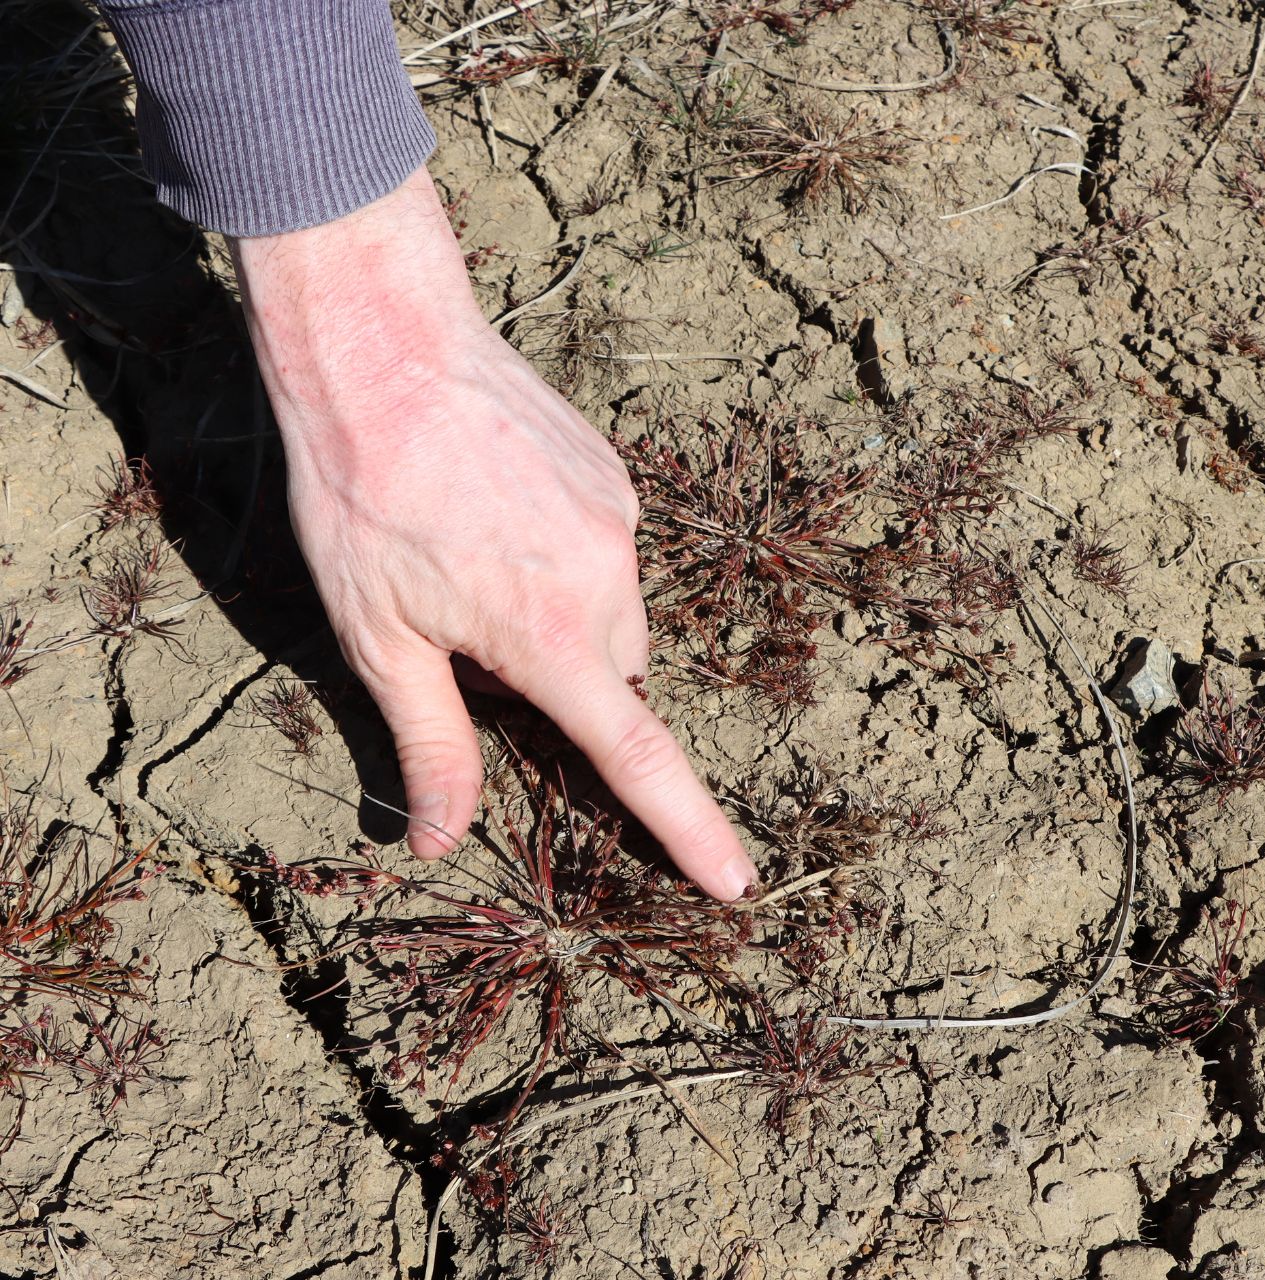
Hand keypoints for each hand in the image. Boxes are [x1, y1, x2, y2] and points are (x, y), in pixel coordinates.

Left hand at [230, 168, 754, 900]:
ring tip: (478, 560)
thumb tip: (439, 839)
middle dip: (568, 684)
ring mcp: (620, 524)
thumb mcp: (378, 638)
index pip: (636, 757)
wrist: (387, 348)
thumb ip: (429, 744)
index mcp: (551, 637)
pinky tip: (498, 511)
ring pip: (615, 614)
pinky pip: (610, 549)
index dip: (688, 828)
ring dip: (568, 617)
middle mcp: (607, 584)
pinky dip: (568, 557)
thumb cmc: (363, 497)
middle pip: (617, 679)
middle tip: (474, 639)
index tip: (737, 882)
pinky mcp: (616, 478)